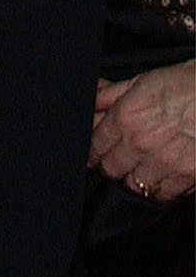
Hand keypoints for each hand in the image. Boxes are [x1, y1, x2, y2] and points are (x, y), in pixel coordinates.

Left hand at [93, 60, 195, 199]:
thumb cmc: (182, 85)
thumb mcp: (138, 82)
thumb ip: (108, 96)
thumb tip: (89, 104)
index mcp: (124, 118)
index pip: (95, 146)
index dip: (93, 151)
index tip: (96, 153)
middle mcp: (140, 144)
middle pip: (111, 169)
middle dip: (111, 164)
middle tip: (119, 159)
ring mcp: (164, 162)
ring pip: (135, 185)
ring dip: (135, 177)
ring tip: (142, 167)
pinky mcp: (187, 175)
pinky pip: (164, 194)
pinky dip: (160, 188)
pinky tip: (162, 176)